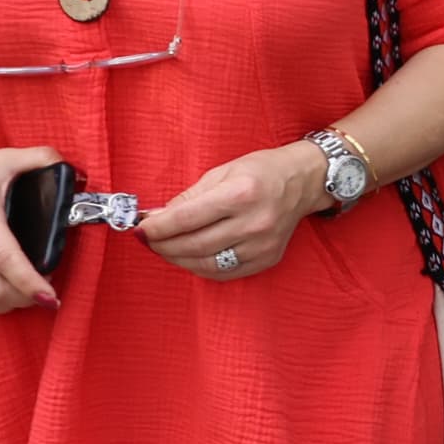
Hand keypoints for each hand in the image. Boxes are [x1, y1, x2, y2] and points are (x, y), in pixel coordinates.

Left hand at [138, 140, 331, 283]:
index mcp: (241, 194)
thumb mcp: (222, 172)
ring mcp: (262, 244)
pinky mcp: (267, 258)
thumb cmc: (261, 171)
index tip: (140, 228)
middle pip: (193, 244)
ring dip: (177, 258)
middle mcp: (254, 222)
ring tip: (165, 249)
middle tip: (147, 240)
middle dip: (162, 245)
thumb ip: (188, 197)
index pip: (187, 219)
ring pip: (206, 263)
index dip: (157, 227)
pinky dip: (200, 267)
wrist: (304, 181)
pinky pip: (224, 272)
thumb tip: (155, 218)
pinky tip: (189, 257)